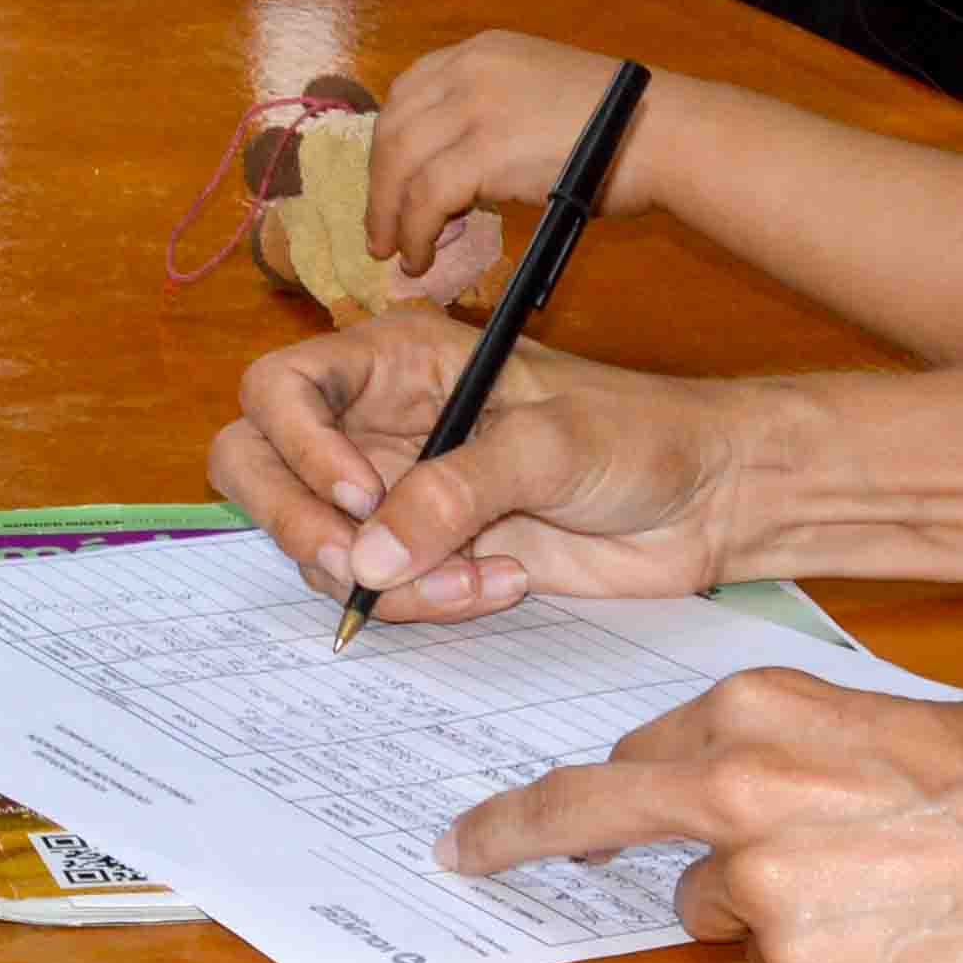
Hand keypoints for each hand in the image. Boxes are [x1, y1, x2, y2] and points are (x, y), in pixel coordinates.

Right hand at [205, 309, 751, 618]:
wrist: (705, 501)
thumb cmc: (639, 435)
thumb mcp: (549, 445)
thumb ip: (455, 491)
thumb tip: (366, 553)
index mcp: (395, 359)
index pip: (278, 388)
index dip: (295, 445)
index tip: (360, 495)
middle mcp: (376, 422)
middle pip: (257, 466)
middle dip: (298, 526)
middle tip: (360, 567)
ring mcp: (392, 492)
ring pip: (314, 543)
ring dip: (380, 579)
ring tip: (475, 577)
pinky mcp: (422, 554)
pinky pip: (374, 590)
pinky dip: (421, 603)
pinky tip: (500, 583)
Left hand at [362, 30, 642, 271]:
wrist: (665, 132)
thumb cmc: (620, 126)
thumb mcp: (540, 95)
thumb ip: (492, 116)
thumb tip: (455, 172)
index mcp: (483, 51)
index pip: (408, 91)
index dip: (390, 143)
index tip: (390, 182)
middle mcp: (470, 68)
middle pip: (393, 128)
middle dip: (380, 185)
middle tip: (381, 228)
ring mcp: (476, 105)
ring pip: (401, 164)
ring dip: (389, 215)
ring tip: (396, 251)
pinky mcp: (486, 149)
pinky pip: (426, 197)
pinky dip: (415, 232)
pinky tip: (421, 255)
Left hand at [442, 680, 962, 962]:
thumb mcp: (894, 718)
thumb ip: (795, 746)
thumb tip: (729, 777)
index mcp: (759, 706)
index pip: (631, 756)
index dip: (588, 791)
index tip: (508, 811)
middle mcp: (740, 782)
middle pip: (600, 813)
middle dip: (526, 832)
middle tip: (468, 850)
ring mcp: (767, 879)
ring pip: (712, 909)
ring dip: (763, 912)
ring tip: (883, 892)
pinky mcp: (808, 962)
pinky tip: (907, 934)